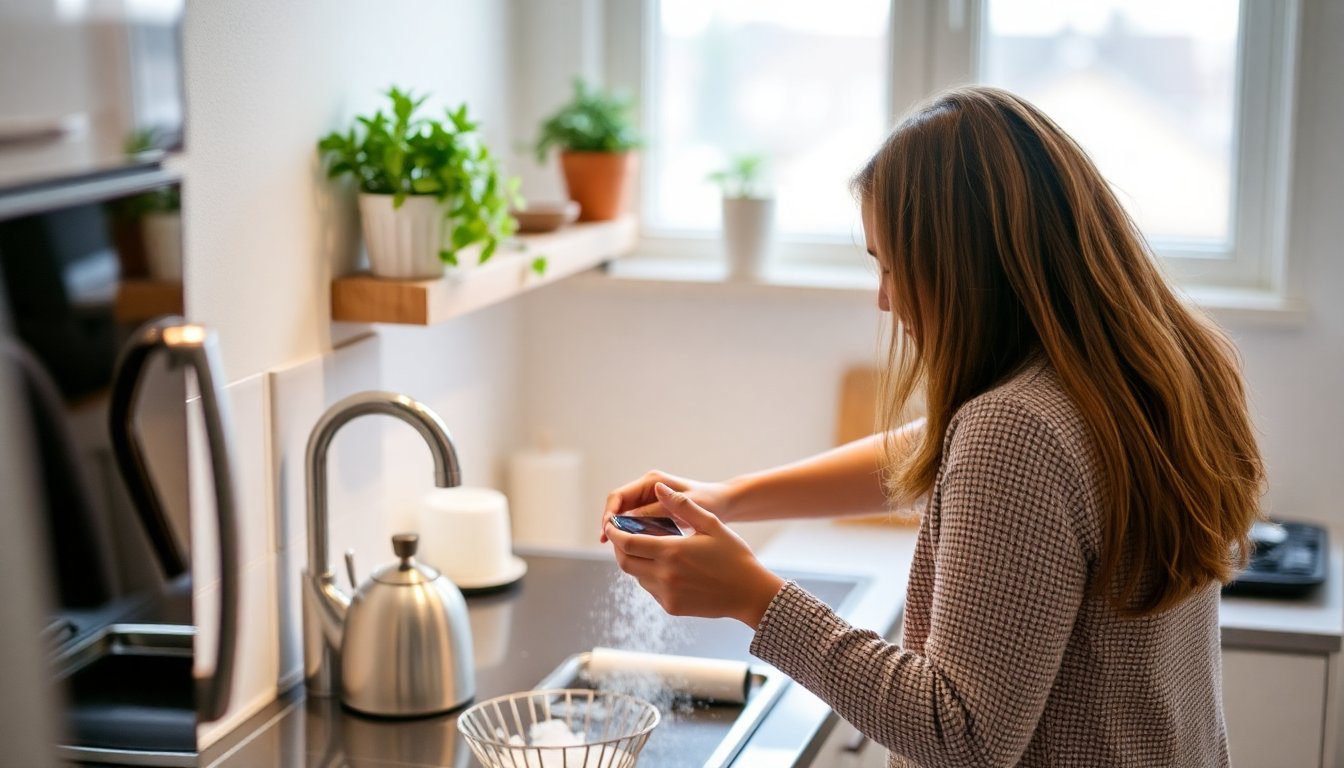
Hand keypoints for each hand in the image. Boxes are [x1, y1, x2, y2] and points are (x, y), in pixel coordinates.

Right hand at [600, 470, 734, 542]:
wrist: (727, 503)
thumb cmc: (711, 503)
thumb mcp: (687, 507)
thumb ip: (660, 510)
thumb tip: (630, 518)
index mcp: (652, 482)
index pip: (618, 496)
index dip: (609, 514)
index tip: (609, 533)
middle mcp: (648, 489)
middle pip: (618, 506)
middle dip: (611, 525)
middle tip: (608, 545)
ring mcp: (651, 500)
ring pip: (626, 517)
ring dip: (621, 532)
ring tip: (618, 551)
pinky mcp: (656, 513)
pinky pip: (637, 524)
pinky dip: (633, 536)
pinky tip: (633, 552)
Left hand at [606, 482, 784, 627]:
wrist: (749, 593)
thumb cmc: (734, 555)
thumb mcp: (711, 524)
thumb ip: (682, 505)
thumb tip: (659, 488)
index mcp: (671, 552)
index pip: (629, 542)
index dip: (615, 533)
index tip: (610, 524)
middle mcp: (664, 575)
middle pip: (626, 562)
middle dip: (619, 548)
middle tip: (621, 537)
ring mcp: (667, 594)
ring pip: (637, 576)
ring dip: (636, 562)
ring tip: (646, 549)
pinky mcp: (672, 607)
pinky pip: (651, 590)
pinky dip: (649, 577)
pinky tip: (664, 568)